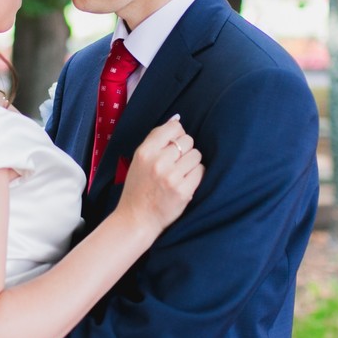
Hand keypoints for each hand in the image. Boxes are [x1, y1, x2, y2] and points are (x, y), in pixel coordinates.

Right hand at [118, 116, 203, 233]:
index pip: (174, 128)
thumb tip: (177, 119)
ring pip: (196, 155)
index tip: (173, 147)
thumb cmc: (139, 188)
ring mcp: (171, 177)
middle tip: (176, 164)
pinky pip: (201, 171)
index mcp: (145, 151)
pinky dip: (196, 176)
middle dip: (185, 151)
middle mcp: (158, 162)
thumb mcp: (139, 159)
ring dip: (192, 164)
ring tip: (180, 174)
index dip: (177, 135)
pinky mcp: (183, 191)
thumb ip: (156, 139)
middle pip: (188, 140)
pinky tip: (185, 183)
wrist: (136, 219)